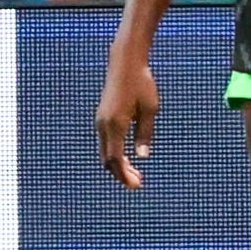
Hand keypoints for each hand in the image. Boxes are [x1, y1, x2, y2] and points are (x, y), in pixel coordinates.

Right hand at [96, 43, 158, 189]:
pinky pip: (105, 142)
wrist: (125, 64)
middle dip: (120, 174)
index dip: (124, 175)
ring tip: (135, 174)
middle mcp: (103, 125)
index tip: (136, 186)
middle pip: (107, 159)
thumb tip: (142, 156)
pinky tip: (126, 157)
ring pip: (104, 151)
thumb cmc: (141, 84)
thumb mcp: (150, 109)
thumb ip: (145, 133)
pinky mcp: (102, 117)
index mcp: (115, 125)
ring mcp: (100, 121)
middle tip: (137, 184)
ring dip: (117, 165)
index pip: (116, 159)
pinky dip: (114, 154)